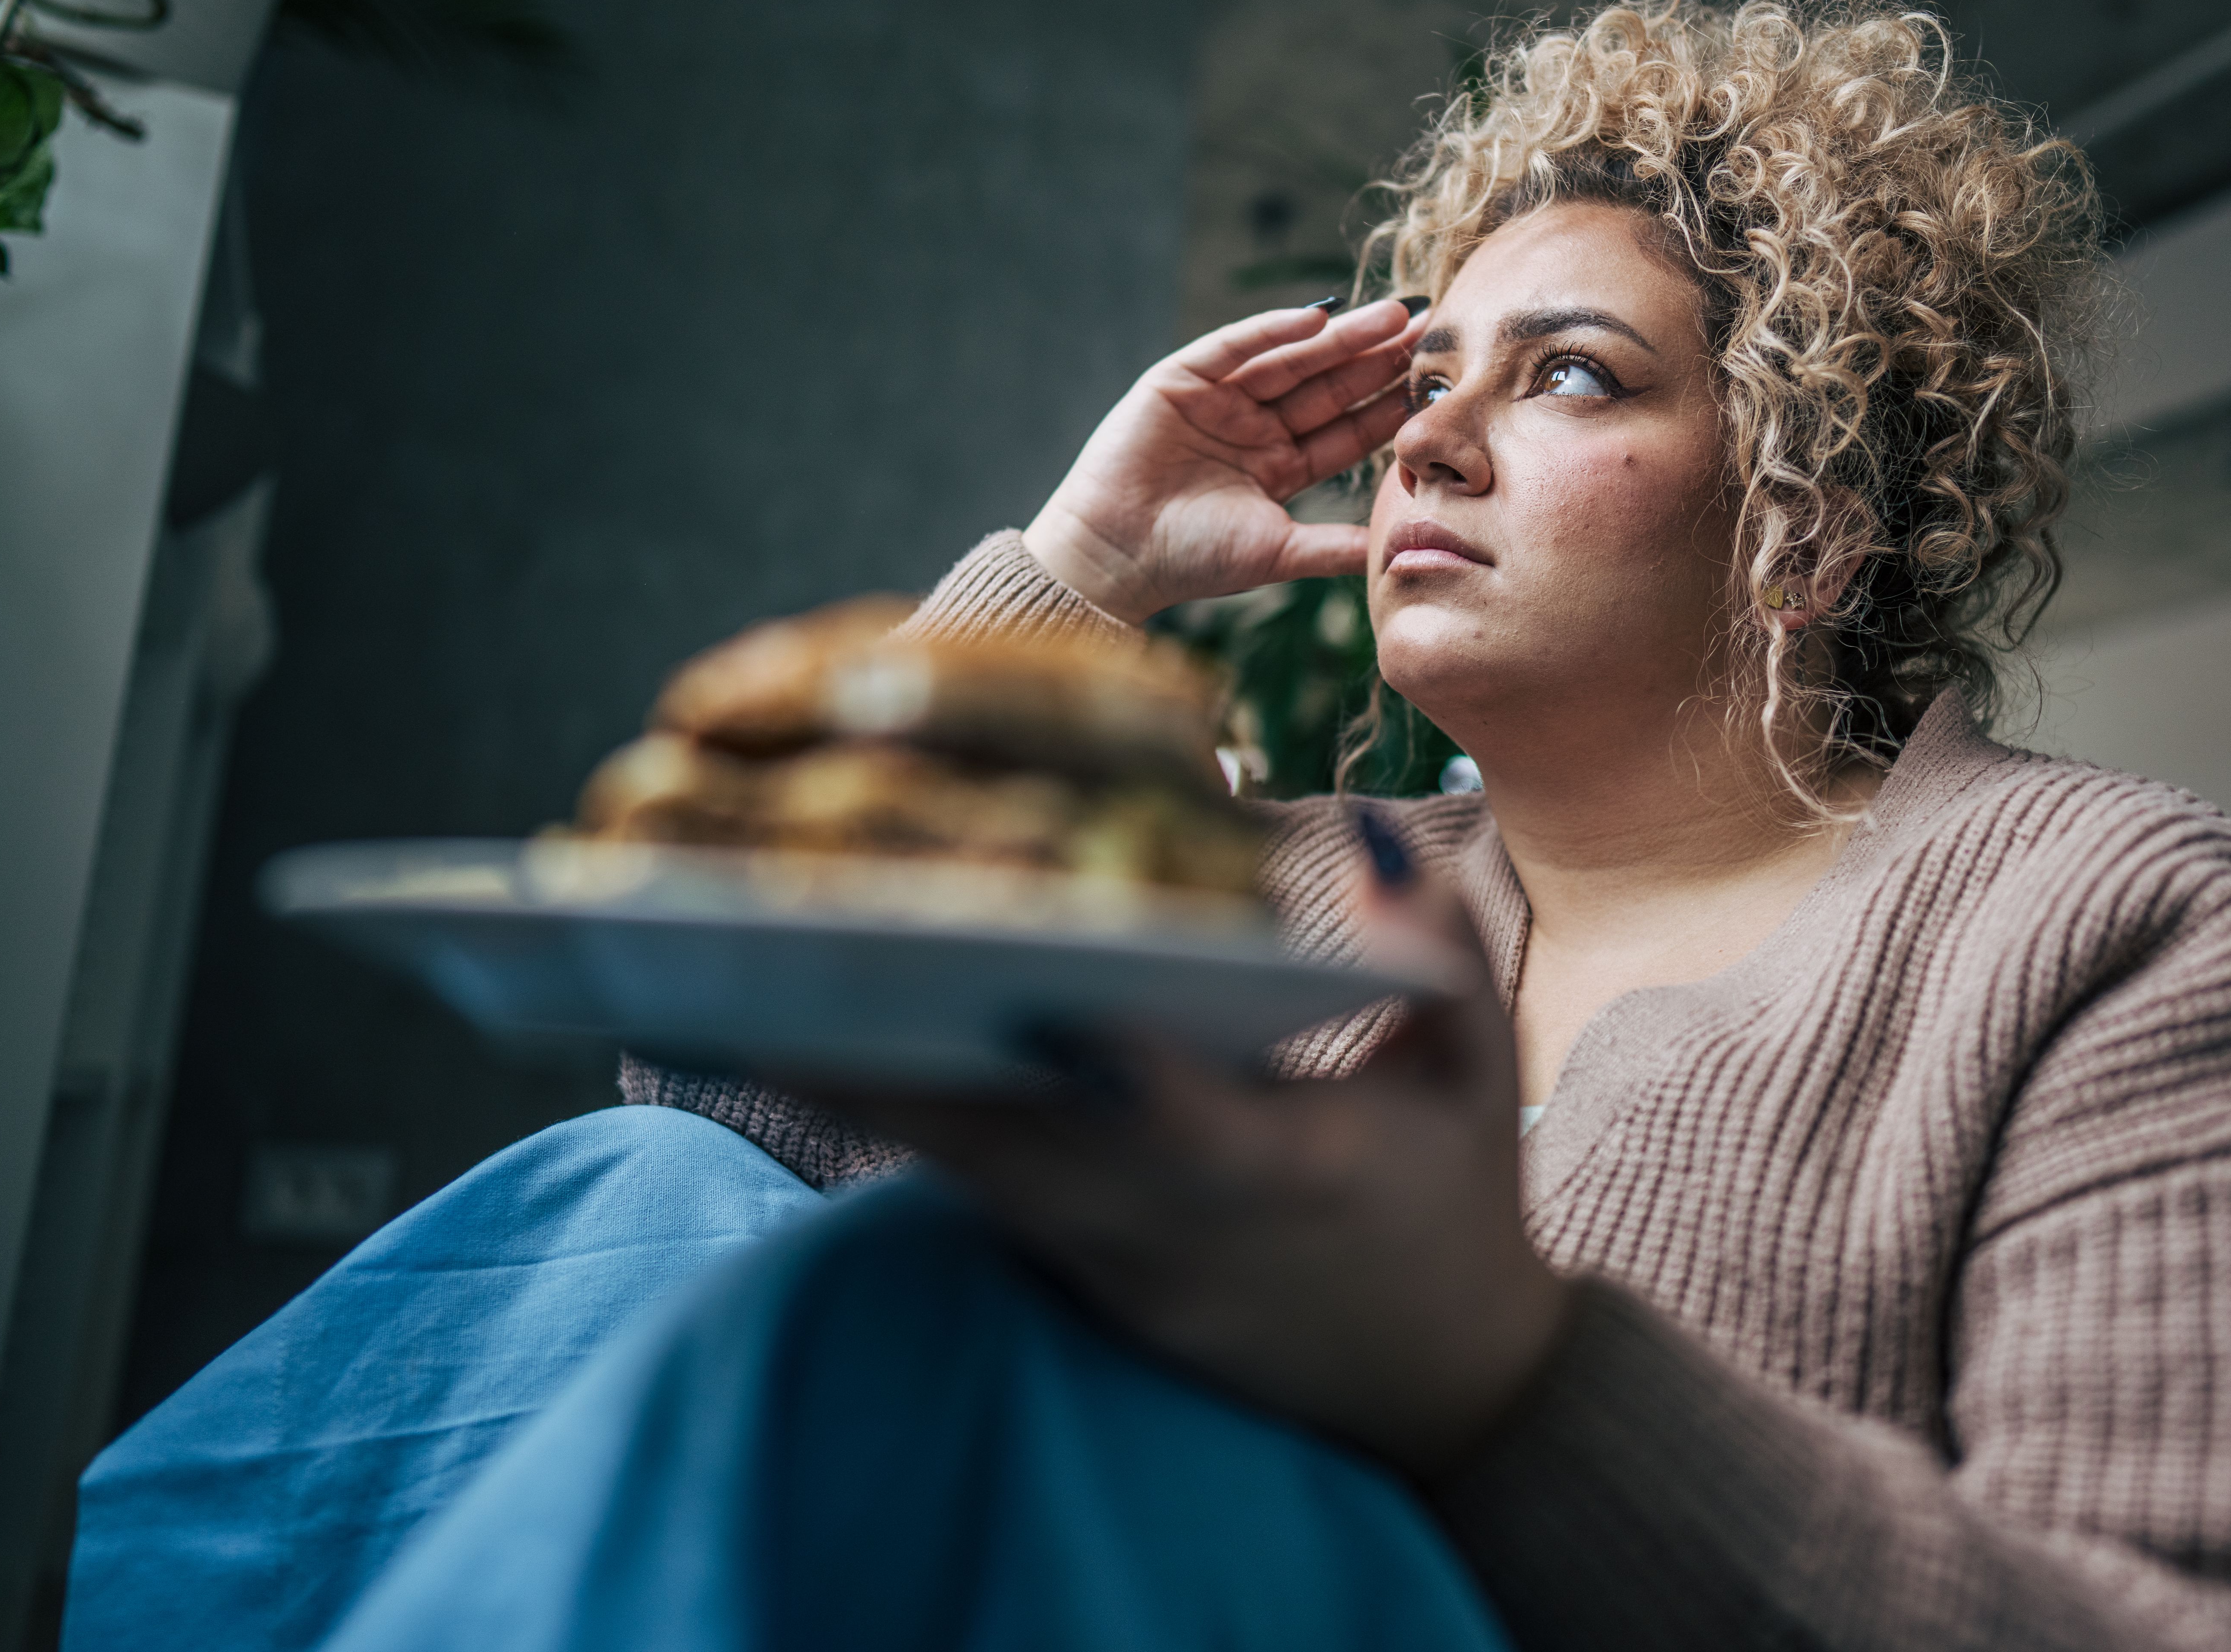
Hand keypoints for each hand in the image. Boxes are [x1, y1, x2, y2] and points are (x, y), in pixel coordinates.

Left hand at [819, 842, 1569, 1476]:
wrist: (1446, 1394)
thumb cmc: (1457, 1204)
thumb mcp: (1480, 1078)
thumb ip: (1435, 954)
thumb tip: (1369, 835)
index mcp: (1290, 1174)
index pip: (1185, 1124)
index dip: (1110, 1065)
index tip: (1030, 994)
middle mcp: (1183, 1234)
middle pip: (1018, 1156)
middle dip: (902, 1076)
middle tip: (780, 982)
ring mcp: (1124, 1272)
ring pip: (977, 1183)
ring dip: (873, 1099)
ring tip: (750, 1004)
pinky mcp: (1088, 1288)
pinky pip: (985, 1204)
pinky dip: (911, 1135)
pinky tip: (822, 1060)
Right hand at [1025, 299, 1421, 622]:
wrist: (1115, 559)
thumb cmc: (1190, 561)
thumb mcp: (1278, 553)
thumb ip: (1336, 547)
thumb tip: (1399, 552)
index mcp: (1279, 465)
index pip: (1347, 429)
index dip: (1390, 406)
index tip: (1437, 385)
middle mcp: (1253, 426)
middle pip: (1327, 385)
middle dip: (1376, 358)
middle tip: (1429, 328)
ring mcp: (1218, 400)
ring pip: (1291, 360)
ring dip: (1340, 337)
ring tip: (1391, 315)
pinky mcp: (1179, 380)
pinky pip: (1233, 346)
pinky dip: (1272, 330)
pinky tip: (1319, 317)